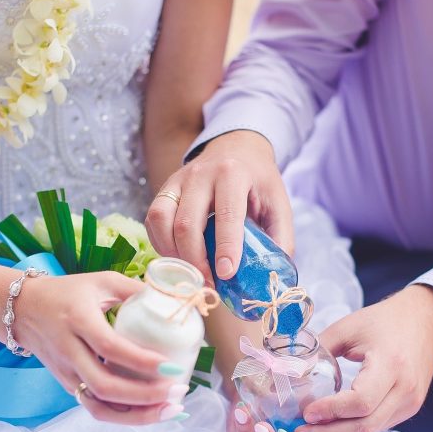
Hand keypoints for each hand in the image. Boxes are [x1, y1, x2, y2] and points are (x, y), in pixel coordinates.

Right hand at [14, 271, 186, 424]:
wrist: (22, 310)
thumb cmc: (66, 293)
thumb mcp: (101, 281)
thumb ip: (135, 289)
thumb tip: (172, 302)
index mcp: (77, 319)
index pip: (110, 347)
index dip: (141, 361)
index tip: (171, 365)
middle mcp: (69, 351)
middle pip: (105, 385)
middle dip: (145, 395)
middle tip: (178, 389)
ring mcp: (66, 373)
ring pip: (99, 406)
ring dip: (137, 415)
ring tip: (171, 410)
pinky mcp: (68, 386)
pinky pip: (96, 408)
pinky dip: (124, 416)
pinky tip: (151, 412)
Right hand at [145, 130, 293, 281]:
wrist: (236, 149)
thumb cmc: (258, 182)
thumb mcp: (278, 204)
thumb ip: (280, 239)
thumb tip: (271, 276)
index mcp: (233, 174)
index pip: (226, 214)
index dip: (225, 247)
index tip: (226, 274)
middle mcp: (201, 174)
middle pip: (187, 223)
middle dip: (195, 260)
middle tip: (210, 282)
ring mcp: (178, 180)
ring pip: (162, 221)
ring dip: (174, 254)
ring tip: (193, 272)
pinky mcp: (165, 189)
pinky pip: (153, 220)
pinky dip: (162, 245)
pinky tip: (179, 257)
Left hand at [294, 286, 432, 431]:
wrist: (427, 320)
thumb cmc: (386, 320)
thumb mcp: (349, 327)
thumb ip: (319, 348)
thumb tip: (286, 370)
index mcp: (392, 364)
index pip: (361, 401)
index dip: (331, 411)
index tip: (306, 412)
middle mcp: (405, 389)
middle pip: (365, 427)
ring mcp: (410, 403)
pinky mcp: (408, 409)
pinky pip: (376, 427)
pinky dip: (350, 431)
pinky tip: (328, 430)